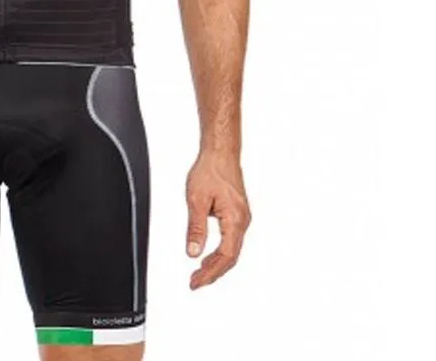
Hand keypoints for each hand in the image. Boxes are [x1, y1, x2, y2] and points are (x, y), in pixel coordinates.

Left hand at [184, 149, 250, 288]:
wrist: (221, 153)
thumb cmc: (210, 170)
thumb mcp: (196, 200)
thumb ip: (195, 228)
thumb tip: (193, 252)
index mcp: (235, 219)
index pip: (225, 256)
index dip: (210, 272)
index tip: (196, 282)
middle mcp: (243, 221)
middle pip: (230, 257)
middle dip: (213, 272)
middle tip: (195, 282)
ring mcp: (242, 218)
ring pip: (232, 250)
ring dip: (217, 263)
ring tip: (199, 273)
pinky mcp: (238, 214)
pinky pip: (232, 240)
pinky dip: (220, 252)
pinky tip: (209, 254)